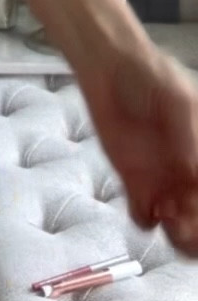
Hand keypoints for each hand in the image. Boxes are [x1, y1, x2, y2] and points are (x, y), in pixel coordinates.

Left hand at [76, 37, 197, 255]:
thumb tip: (192, 172)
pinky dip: (147, 221)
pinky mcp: (134, 181)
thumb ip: (188, 137)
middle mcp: (188, 173)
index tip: (196, 199)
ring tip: (167, 215)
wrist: (111, 67)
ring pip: (179, 228)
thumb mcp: (179, 102)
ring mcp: (163, 181)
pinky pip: (144, 217)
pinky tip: (145, 203)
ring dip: (179, 233)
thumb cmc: (153, 75)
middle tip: (186, 222)